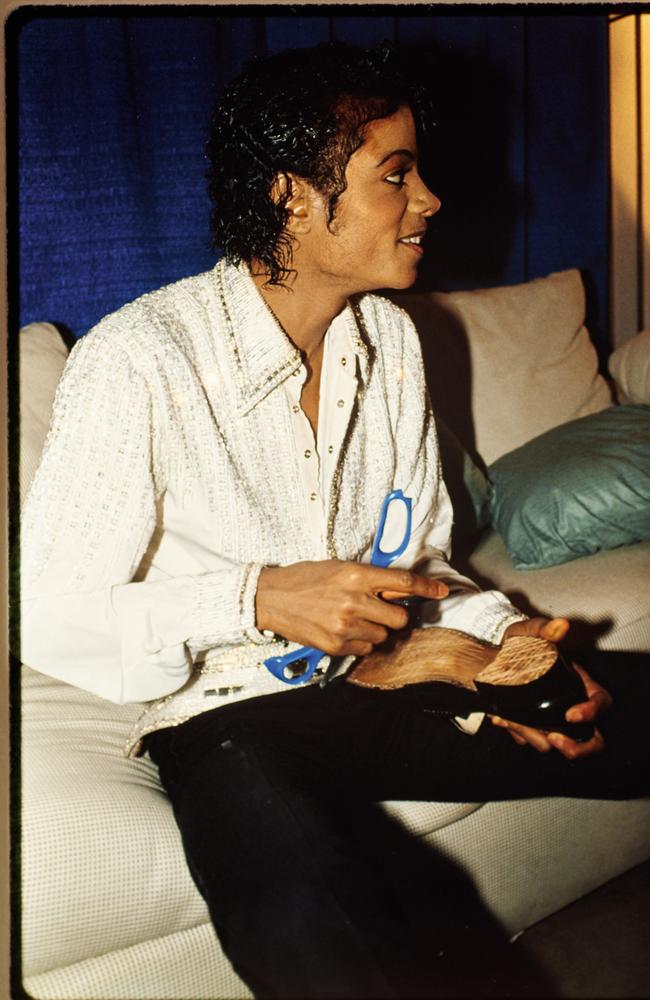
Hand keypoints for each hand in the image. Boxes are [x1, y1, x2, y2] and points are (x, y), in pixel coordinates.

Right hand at [256, 560, 447, 657]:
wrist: (270, 598)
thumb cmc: (305, 579)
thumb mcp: (338, 567)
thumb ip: (369, 578)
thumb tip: (399, 589)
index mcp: (355, 574)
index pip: (402, 582)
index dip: (426, 588)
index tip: (442, 592)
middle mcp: (353, 600)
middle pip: (399, 618)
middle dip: (395, 616)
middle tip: (381, 610)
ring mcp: (345, 625)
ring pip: (384, 637)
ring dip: (376, 631)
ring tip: (355, 619)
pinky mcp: (336, 645)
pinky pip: (366, 649)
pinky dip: (361, 643)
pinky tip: (344, 631)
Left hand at [490, 617, 611, 758]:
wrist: (492, 654)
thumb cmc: (519, 642)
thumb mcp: (530, 630)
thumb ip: (545, 628)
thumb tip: (561, 625)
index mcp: (579, 683)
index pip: (600, 702)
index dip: (592, 712)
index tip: (571, 714)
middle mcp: (569, 704)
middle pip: (590, 738)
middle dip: (576, 747)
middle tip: (553, 738)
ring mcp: (550, 718)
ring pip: (552, 742)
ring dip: (532, 736)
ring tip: (511, 719)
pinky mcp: (531, 725)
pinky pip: (528, 739)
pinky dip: (514, 731)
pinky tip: (501, 718)